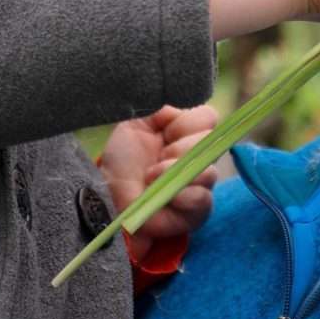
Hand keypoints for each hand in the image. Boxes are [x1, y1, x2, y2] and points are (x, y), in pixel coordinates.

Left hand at [99, 104, 218, 261]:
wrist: (108, 193)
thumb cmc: (123, 158)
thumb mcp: (137, 122)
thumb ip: (161, 109)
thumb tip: (181, 107)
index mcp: (187, 132)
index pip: (209, 117)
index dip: (187, 122)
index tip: (164, 131)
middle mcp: (199, 155)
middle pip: (211, 142)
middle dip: (180, 148)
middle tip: (157, 157)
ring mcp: (200, 183)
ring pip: (209, 171)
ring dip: (176, 170)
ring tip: (152, 176)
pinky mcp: (197, 211)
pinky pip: (203, 198)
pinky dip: (182, 194)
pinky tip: (164, 194)